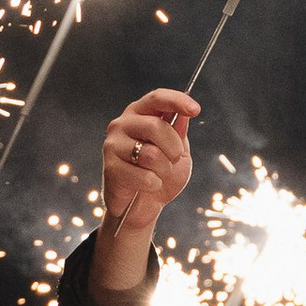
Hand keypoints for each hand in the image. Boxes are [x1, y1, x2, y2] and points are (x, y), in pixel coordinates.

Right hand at [101, 91, 197, 243]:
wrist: (143, 206)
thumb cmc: (161, 175)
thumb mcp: (178, 152)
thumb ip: (179, 132)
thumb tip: (183, 114)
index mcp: (140, 114)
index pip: (157, 98)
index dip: (176, 101)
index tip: (195, 110)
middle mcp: (122, 124)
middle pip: (155, 126)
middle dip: (173, 148)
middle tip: (174, 160)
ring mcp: (113, 145)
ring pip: (151, 154)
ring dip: (164, 169)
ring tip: (158, 175)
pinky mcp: (110, 167)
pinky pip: (144, 176)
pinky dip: (154, 184)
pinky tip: (147, 186)